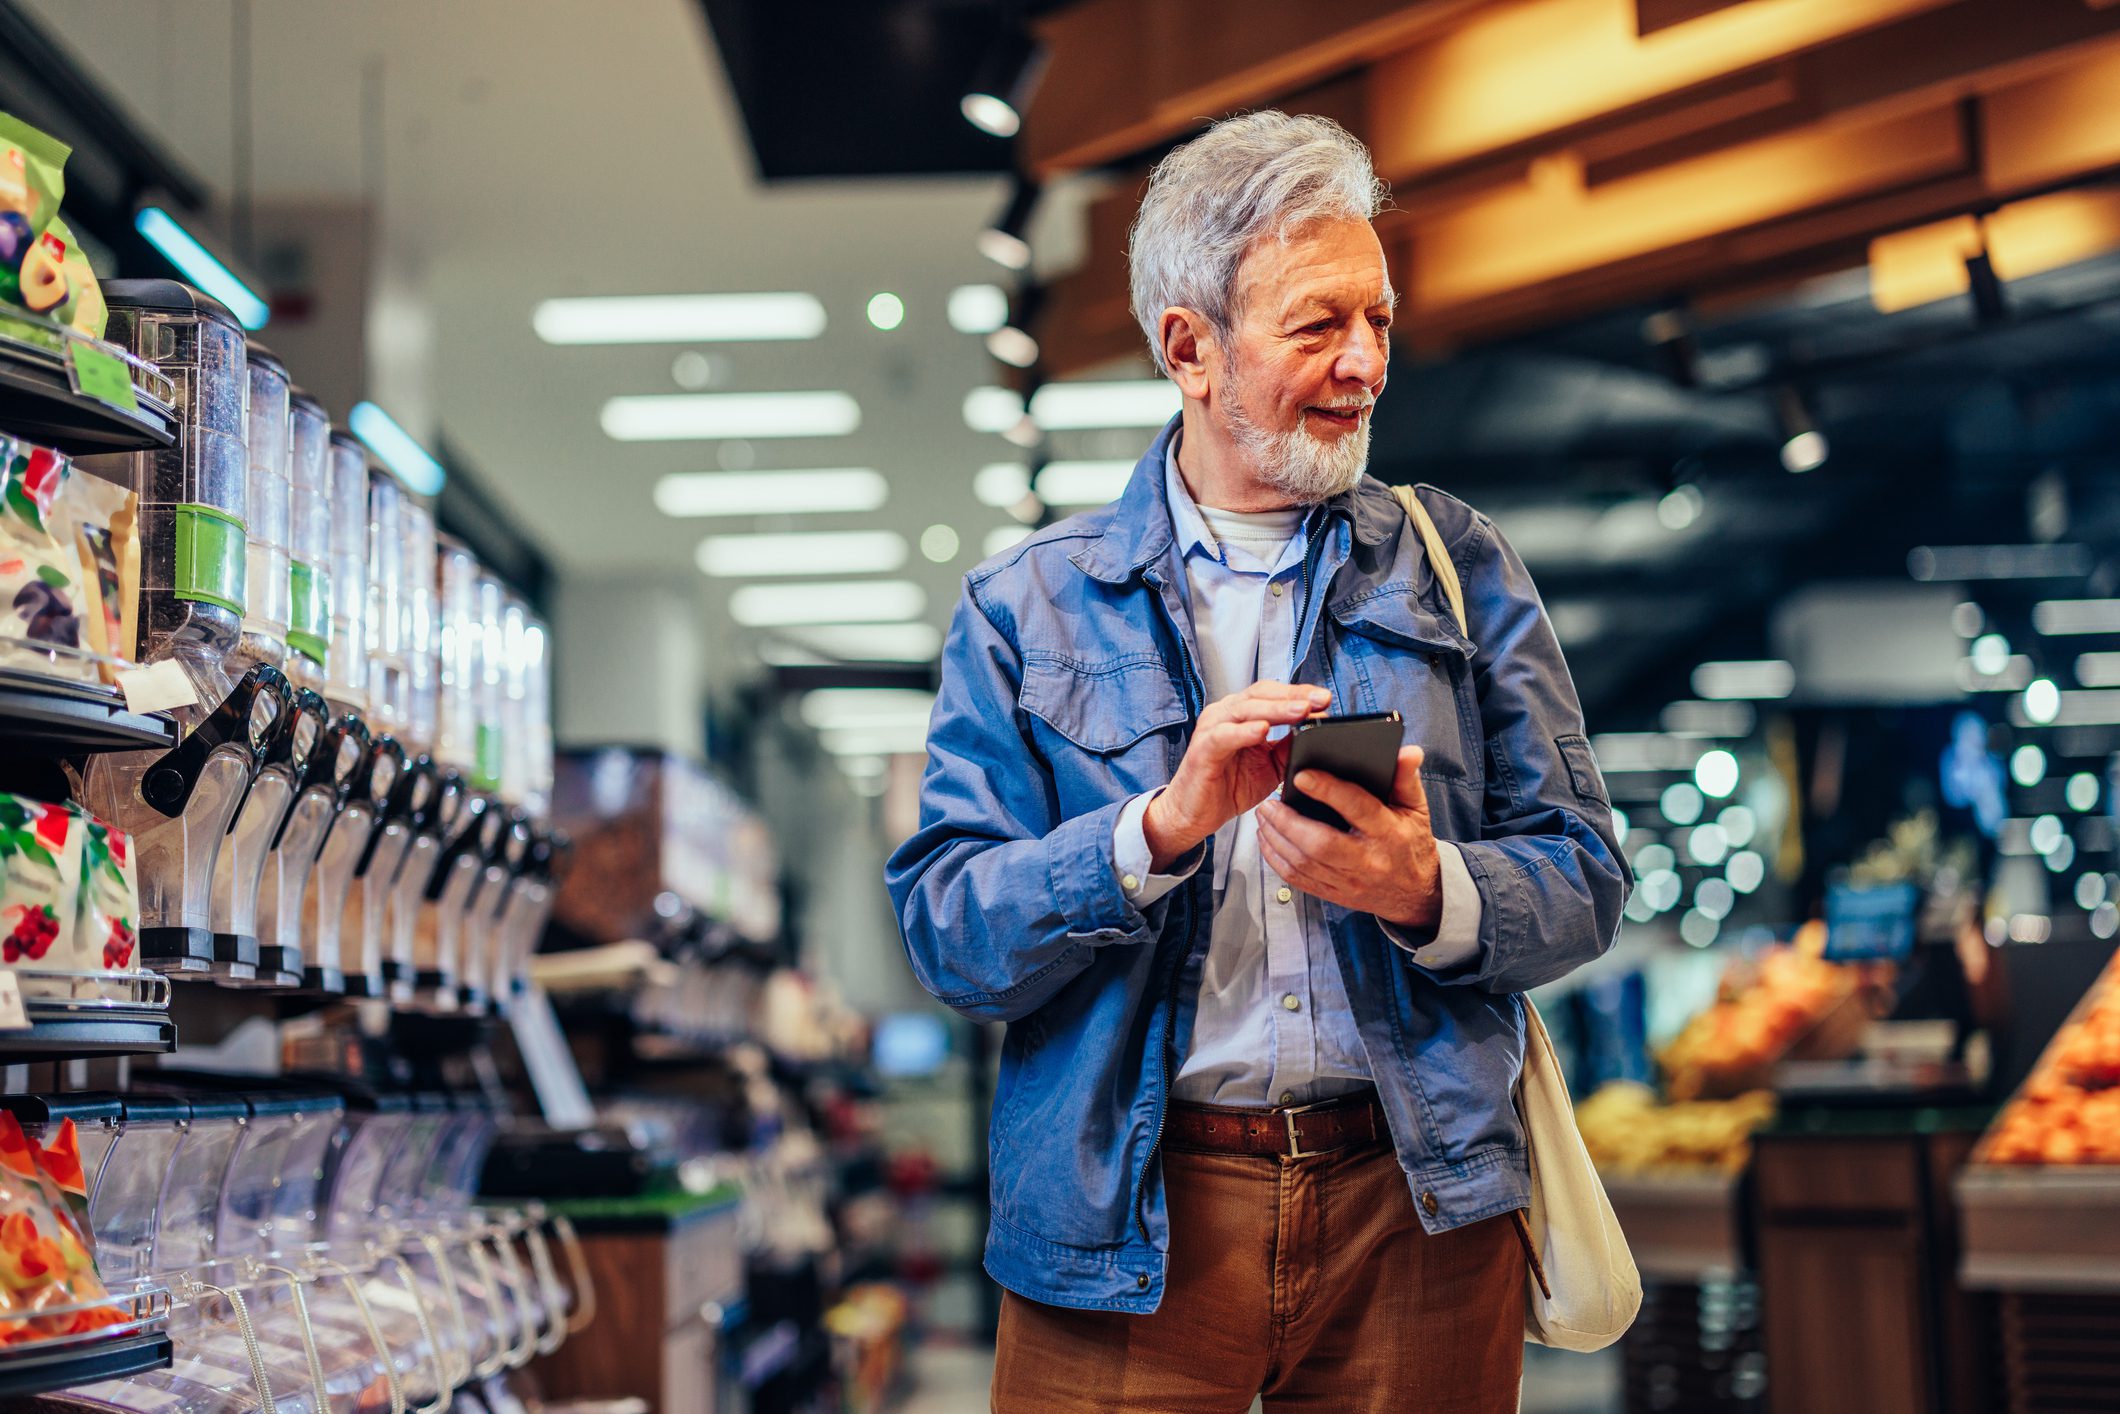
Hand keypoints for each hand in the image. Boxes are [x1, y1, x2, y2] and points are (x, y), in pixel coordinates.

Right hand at [1143, 681, 1330, 869]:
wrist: (1194, 813)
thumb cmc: (1228, 786)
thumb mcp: (1270, 766)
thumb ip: (1289, 747)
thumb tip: (1315, 731)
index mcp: (1242, 715)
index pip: (1273, 694)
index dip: (1300, 693)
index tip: (1326, 699)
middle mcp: (1226, 715)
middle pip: (1262, 694)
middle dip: (1294, 696)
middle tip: (1320, 700)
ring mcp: (1212, 729)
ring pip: (1245, 709)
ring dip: (1275, 709)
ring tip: (1300, 710)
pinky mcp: (1202, 749)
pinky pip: (1223, 735)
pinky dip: (1243, 732)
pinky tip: (1262, 731)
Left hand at [1256, 746, 1440, 930]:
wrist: (1415, 893)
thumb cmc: (1411, 844)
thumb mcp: (1416, 808)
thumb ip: (1406, 778)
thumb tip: (1407, 751)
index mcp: (1388, 833)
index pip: (1357, 808)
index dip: (1328, 791)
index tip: (1301, 775)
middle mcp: (1367, 860)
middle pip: (1320, 844)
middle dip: (1288, 822)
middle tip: (1270, 803)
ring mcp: (1349, 881)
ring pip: (1303, 863)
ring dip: (1276, 839)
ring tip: (1264, 816)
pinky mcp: (1334, 894)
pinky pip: (1298, 879)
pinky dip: (1276, 859)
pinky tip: (1268, 840)